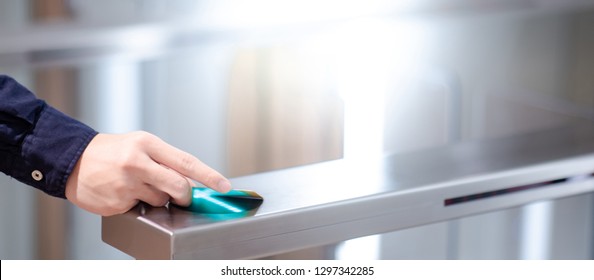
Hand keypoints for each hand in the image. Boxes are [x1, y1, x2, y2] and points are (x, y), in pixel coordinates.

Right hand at [65, 131, 231, 215]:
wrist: (73, 160)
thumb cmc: (113, 152)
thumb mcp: (141, 145)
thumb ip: (167, 161)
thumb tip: (193, 181)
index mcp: (147, 144)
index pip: (187, 162)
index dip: (209, 176)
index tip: (225, 186)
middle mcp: (137, 162)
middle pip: (178, 186)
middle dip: (185, 195)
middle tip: (183, 196)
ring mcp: (126, 183)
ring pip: (161, 200)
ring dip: (157, 198)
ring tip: (139, 186)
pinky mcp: (117, 202)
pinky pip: (141, 209)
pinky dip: (138, 204)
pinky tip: (124, 192)